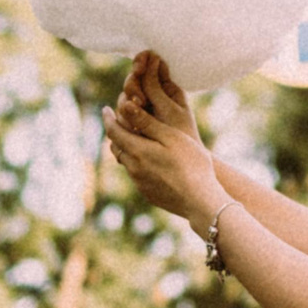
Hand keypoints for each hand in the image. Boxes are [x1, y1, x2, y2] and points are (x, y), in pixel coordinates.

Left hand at [104, 51, 225, 226]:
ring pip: (126, 161)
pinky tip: (153, 161)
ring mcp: (140, 183)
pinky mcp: (148, 193)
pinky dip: (138, 163)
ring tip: (137, 139)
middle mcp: (134, 169)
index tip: (106, 109)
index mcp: (137, 151)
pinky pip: (137, 174)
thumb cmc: (191, 164)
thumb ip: (146, 122)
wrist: (200, 201)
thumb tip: (125, 105)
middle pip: (117, 147)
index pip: (113, 131)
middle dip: (116, 133)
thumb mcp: (171, 136)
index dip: (108, 118)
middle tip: (121, 122)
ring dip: (127, 149)